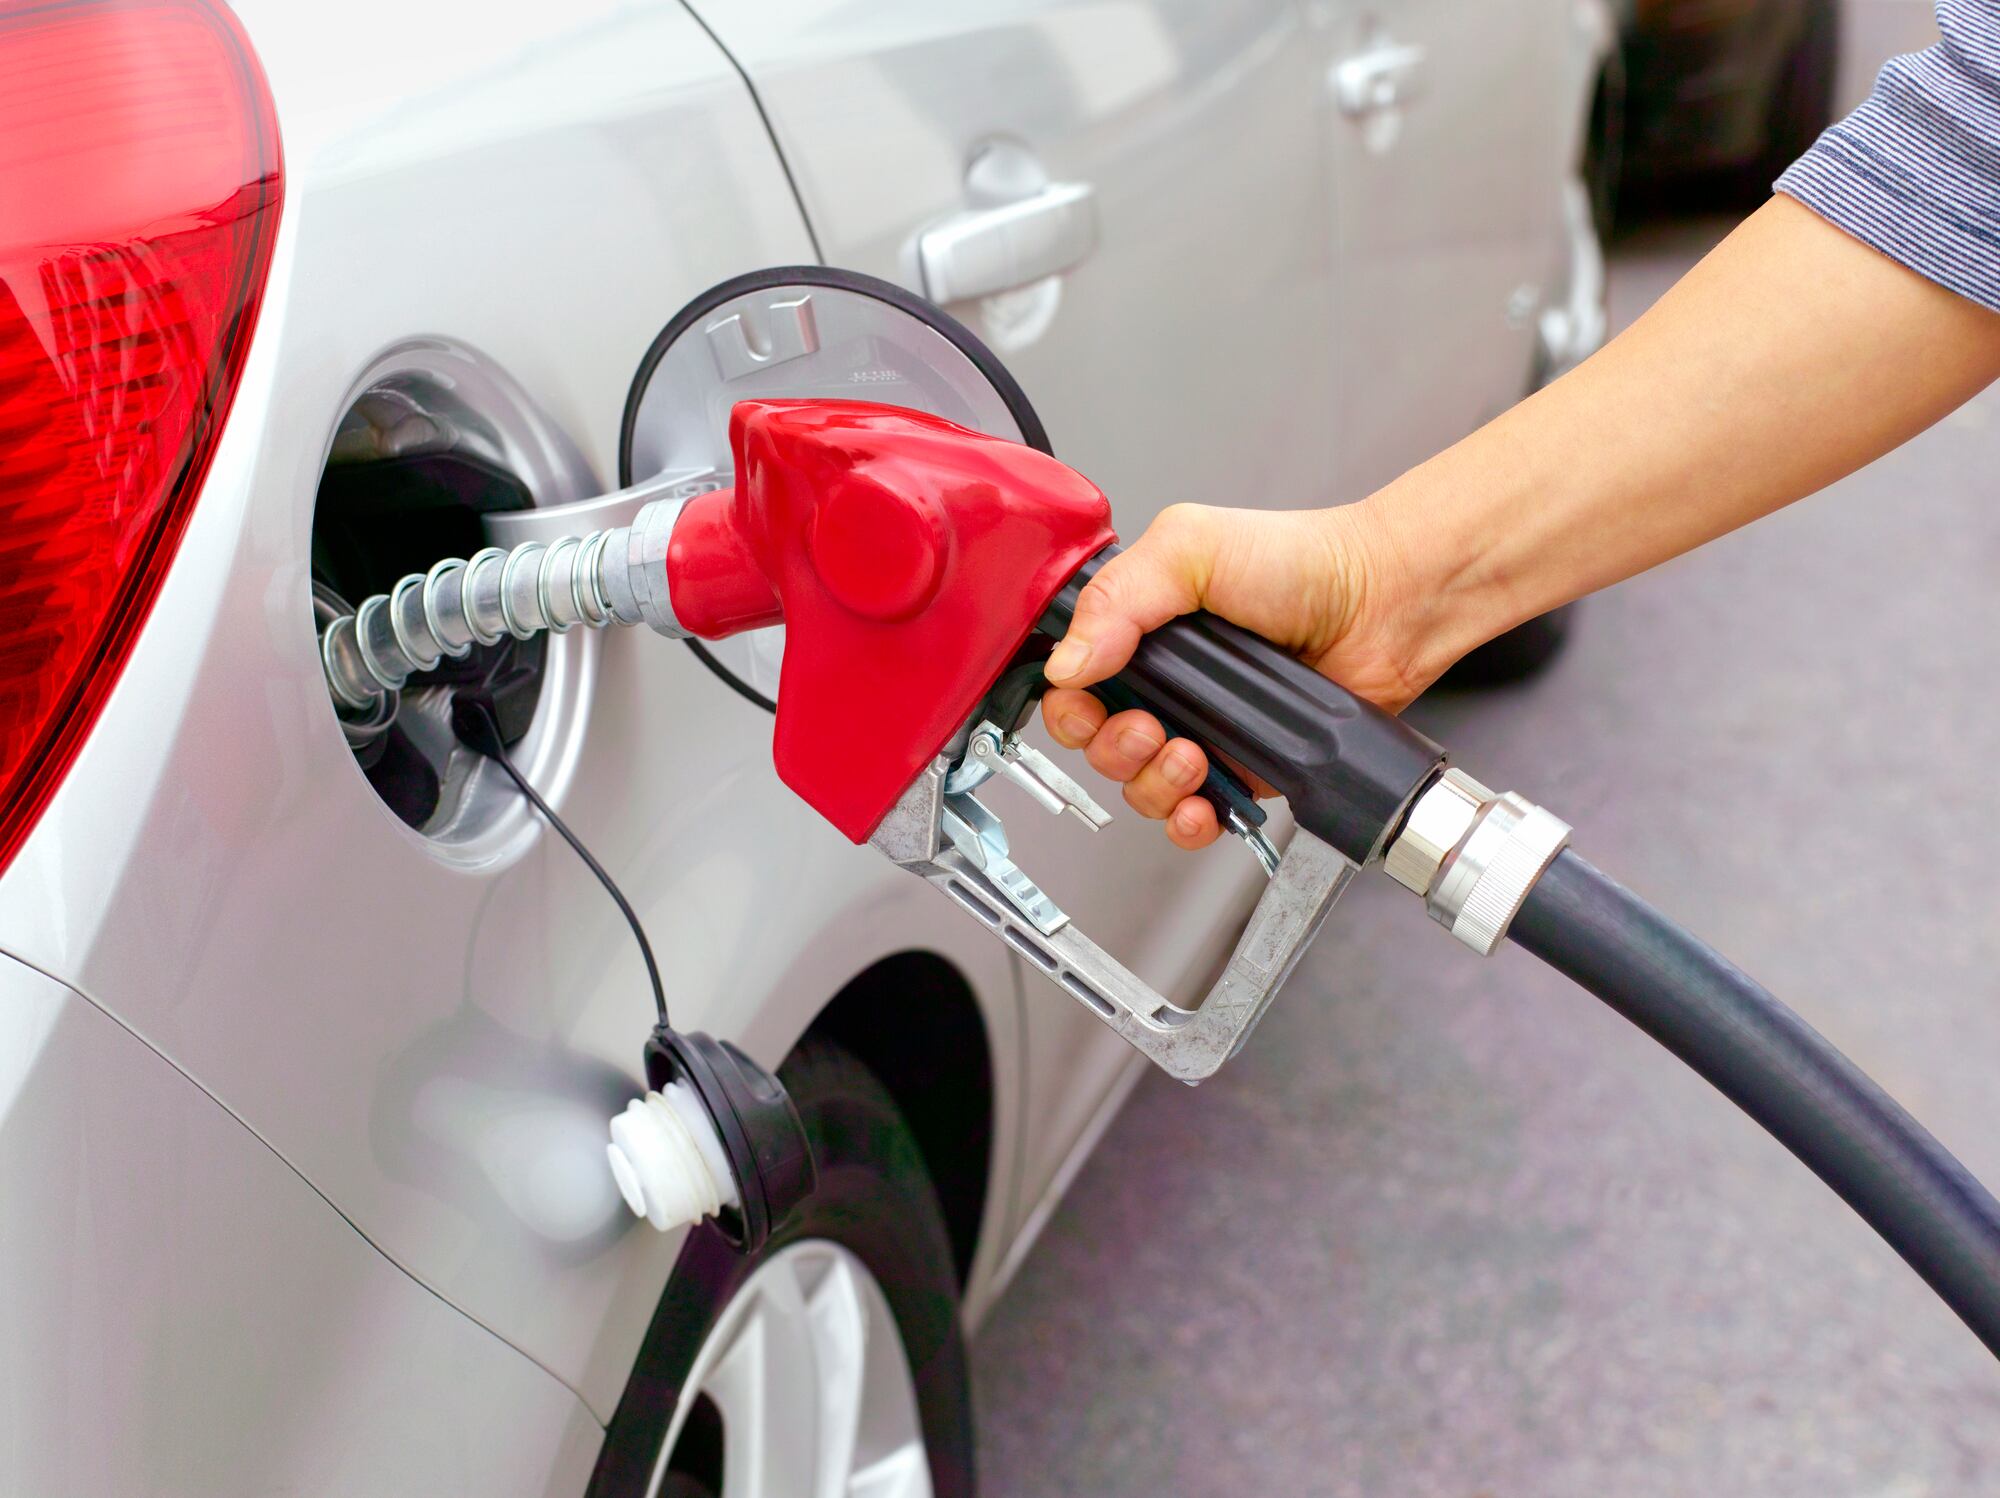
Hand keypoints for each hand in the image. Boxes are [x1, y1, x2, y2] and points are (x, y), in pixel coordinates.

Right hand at [1040, 500, 1434, 849]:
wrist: (1381, 602)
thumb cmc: (1300, 561)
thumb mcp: (1190, 548)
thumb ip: (1117, 598)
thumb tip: (1067, 663)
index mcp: (1140, 629)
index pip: (1074, 683)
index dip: (1070, 704)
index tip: (1088, 703)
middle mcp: (1168, 683)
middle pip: (1099, 744)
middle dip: (1114, 747)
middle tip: (1150, 727)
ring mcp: (1204, 729)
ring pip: (1140, 785)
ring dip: (1153, 783)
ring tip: (1191, 754)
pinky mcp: (1244, 768)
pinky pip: (1194, 816)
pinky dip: (1187, 822)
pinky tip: (1200, 804)